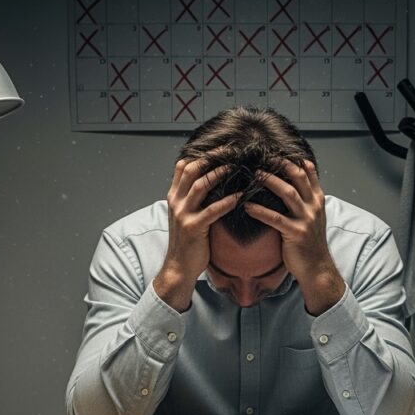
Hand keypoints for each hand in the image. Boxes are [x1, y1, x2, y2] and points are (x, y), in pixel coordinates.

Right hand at [153, 158, 238, 311]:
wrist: (178, 267)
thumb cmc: (188, 241)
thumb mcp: (185, 215)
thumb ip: (193, 199)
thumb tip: (212, 182)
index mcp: (174, 196)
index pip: (183, 166)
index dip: (201, 154)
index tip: (220, 148)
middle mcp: (176, 202)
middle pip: (192, 170)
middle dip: (212, 157)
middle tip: (232, 150)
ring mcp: (183, 214)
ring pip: (201, 185)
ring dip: (220, 173)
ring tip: (237, 166)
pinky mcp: (194, 228)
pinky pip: (212, 210)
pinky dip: (227, 201)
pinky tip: (240, 196)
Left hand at [245, 160, 345, 314]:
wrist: (317, 268)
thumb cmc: (310, 244)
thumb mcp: (313, 218)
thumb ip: (306, 200)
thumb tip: (294, 185)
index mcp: (318, 201)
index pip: (308, 173)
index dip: (294, 160)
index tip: (278, 151)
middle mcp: (314, 207)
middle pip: (298, 177)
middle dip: (281, 165)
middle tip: (263, 157)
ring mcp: (306, 220)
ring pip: (287, 193)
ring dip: (270, 181)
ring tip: (254, 174)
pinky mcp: (296, 233)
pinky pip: (275, 218)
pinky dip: (260, 211)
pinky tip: (247, 206)